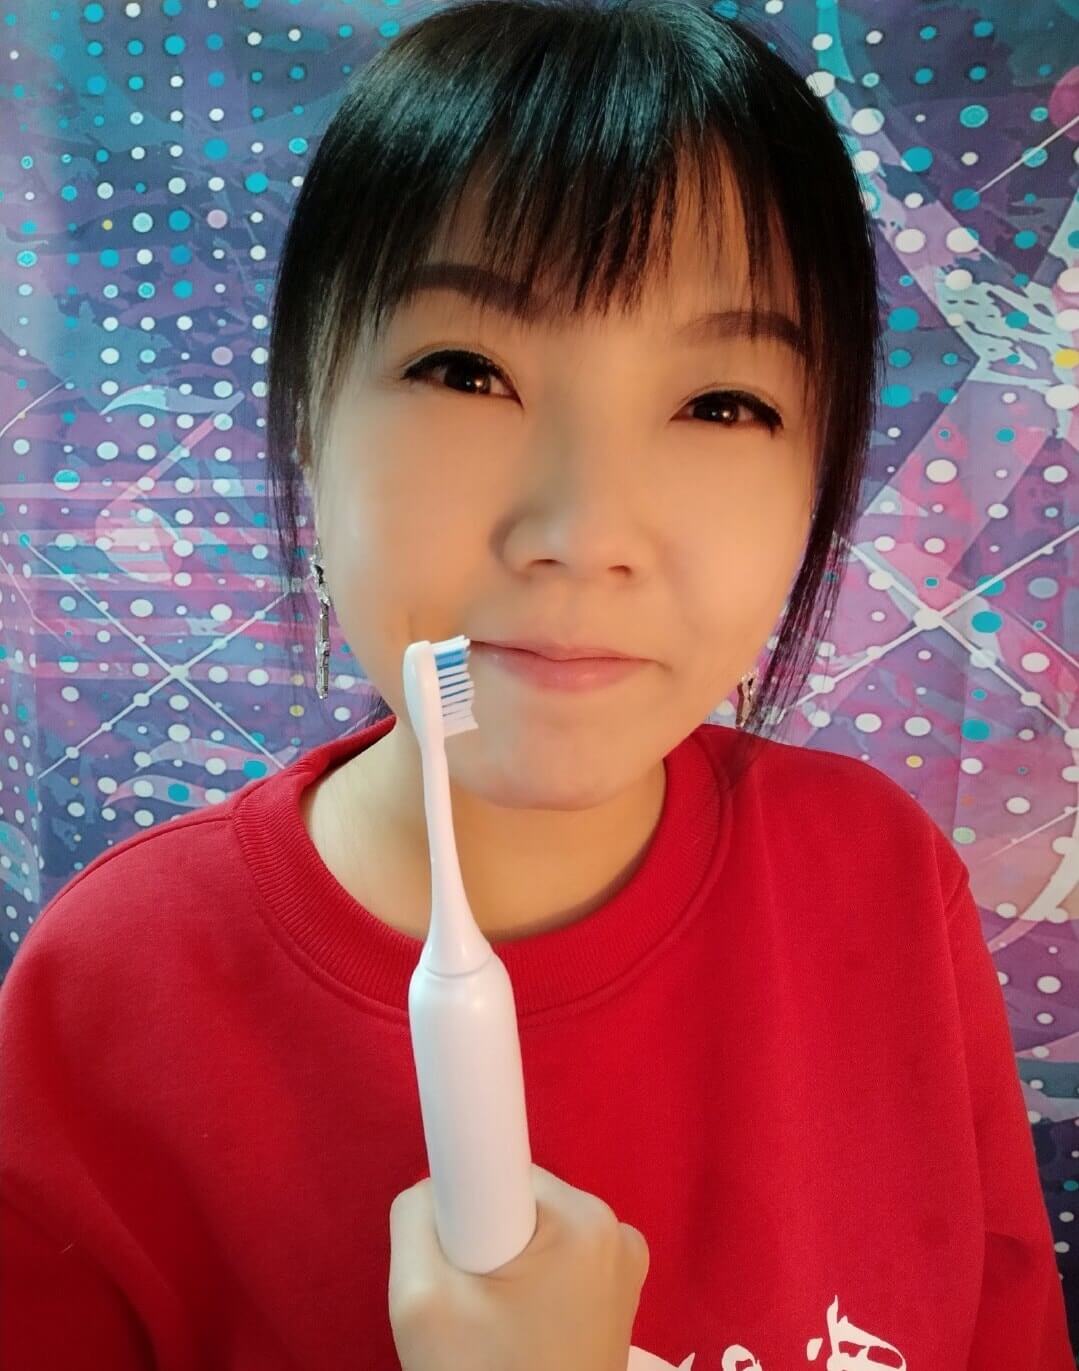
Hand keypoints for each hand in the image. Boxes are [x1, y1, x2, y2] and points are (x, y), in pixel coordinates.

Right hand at [388, 1162, 649, 1370]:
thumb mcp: (419, 1301)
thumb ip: (414, 1217)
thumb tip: (433, 1186)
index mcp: (583, 1219)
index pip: (499, 1168)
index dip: (463, 1206)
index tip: (455, 1254)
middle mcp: (616, 1231)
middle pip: (515, 1202)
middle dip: (481, 1242)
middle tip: (467, 1308)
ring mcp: (626, 1267)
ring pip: (533, 1235)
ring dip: (503, 1270)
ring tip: (492, 1332)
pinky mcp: (621, 1297)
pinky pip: (556, 1265)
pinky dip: (528, 1291)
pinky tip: (515, 1338)